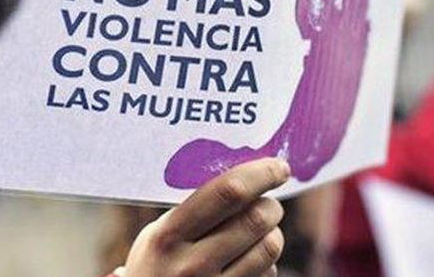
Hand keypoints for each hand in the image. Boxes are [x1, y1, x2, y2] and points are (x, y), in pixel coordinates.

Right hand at [123, 158, 288, 276]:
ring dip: (272, 233)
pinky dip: (266, 263)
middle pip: (256, 218)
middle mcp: (192, 265)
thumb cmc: (155, 268)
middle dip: (270, 205)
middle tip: (266, 204)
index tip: (278, 167)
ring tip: (259, 233)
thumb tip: (243, 176)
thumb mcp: (158, 236)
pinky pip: (268, 273)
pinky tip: (248, 262)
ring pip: (269, 247)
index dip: (260, 174)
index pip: (227, 192)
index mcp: (169, 235)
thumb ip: (193, 210)